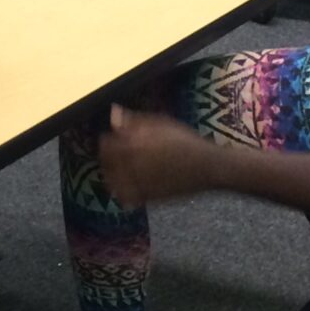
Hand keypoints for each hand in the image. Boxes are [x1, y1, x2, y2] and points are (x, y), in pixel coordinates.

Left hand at [98, 105, 221, 207]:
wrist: (205, 166)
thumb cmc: (183, 140)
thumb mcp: (160, 123)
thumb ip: (133, 120)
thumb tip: (113, 112)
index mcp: (132, 144)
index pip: (105, 144)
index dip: (105, 140)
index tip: (110, 138)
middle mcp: (131, 164)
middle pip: (106, 163)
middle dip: (107, 157)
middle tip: (114, 154)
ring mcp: (138, 182)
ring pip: (112, 181)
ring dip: (111, 175)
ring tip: (117, 170)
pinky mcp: (147, 197)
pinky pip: (126, 197)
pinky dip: (122, 192)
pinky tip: (127, 185)